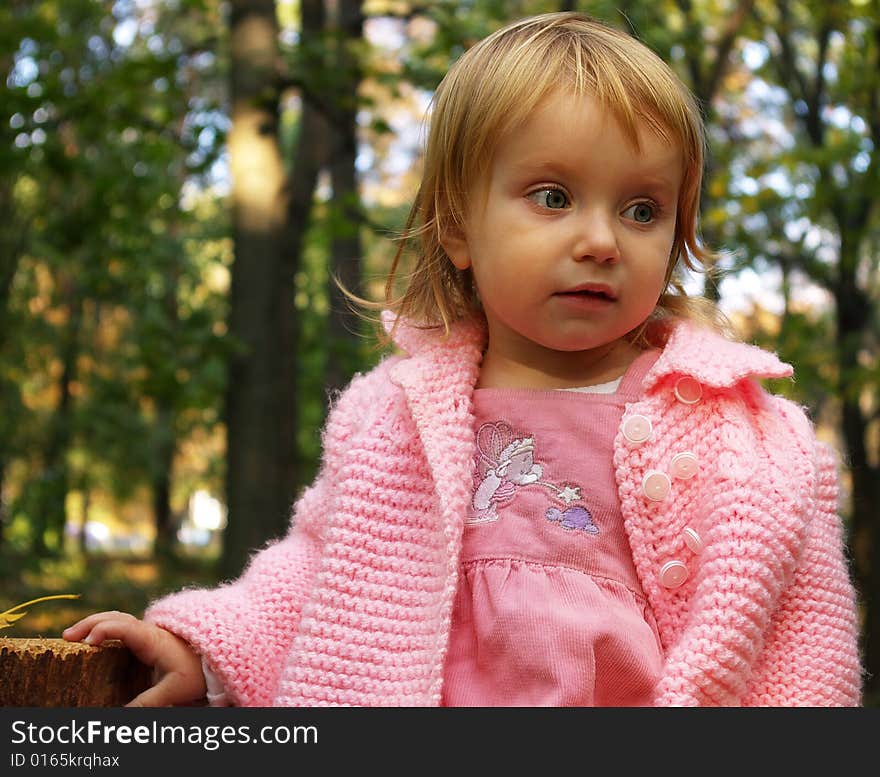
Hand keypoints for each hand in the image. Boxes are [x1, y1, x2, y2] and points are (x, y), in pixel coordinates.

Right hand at [62, 611, 206, 706]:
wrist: (212, 661)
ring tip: (71, 635)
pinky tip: (90, 640)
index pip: (124, 627)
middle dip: (90, 623)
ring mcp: (146, 633)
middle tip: (67, 636)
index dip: (104, 630)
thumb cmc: (196, 672)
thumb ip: (149, 702)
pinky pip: (120, 627)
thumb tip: (122, 714)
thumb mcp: (175, 689)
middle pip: (115, 617)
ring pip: (117, 619)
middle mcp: (147, 631)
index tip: (87, 643)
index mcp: (153, 638)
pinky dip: (103, 629)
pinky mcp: (145, 639)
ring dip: (94, 623)